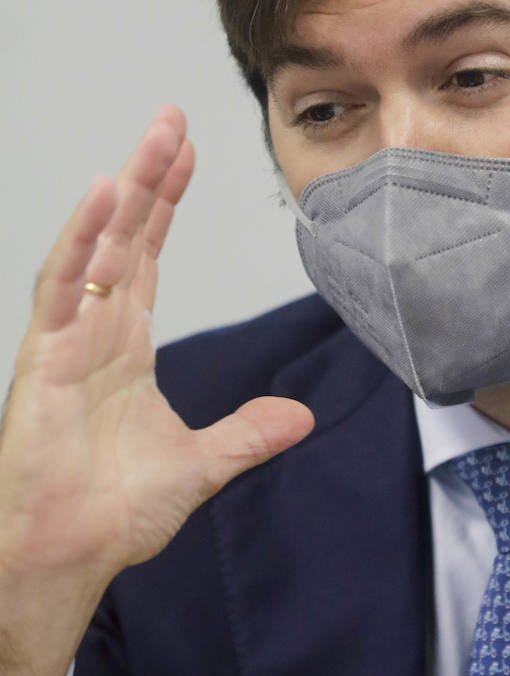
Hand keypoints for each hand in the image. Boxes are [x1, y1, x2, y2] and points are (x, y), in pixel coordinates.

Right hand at [0, 108, 313, 675]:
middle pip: (124, 237)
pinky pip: (60, 288)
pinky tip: (105, 196)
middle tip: (172, 117)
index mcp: (124, 347)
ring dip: (123, 191)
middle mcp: (94, 332)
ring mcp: (65, 341)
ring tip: (151, 138)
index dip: (166, 204)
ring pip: (95, 247)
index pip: (146, 257)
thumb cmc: (112, 513)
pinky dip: (80, 240)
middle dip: (149, 176)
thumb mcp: (200, 464)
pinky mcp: (43, 361)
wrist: (70, 558)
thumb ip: (246, 434)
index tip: (190, 153)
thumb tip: (300, 418)